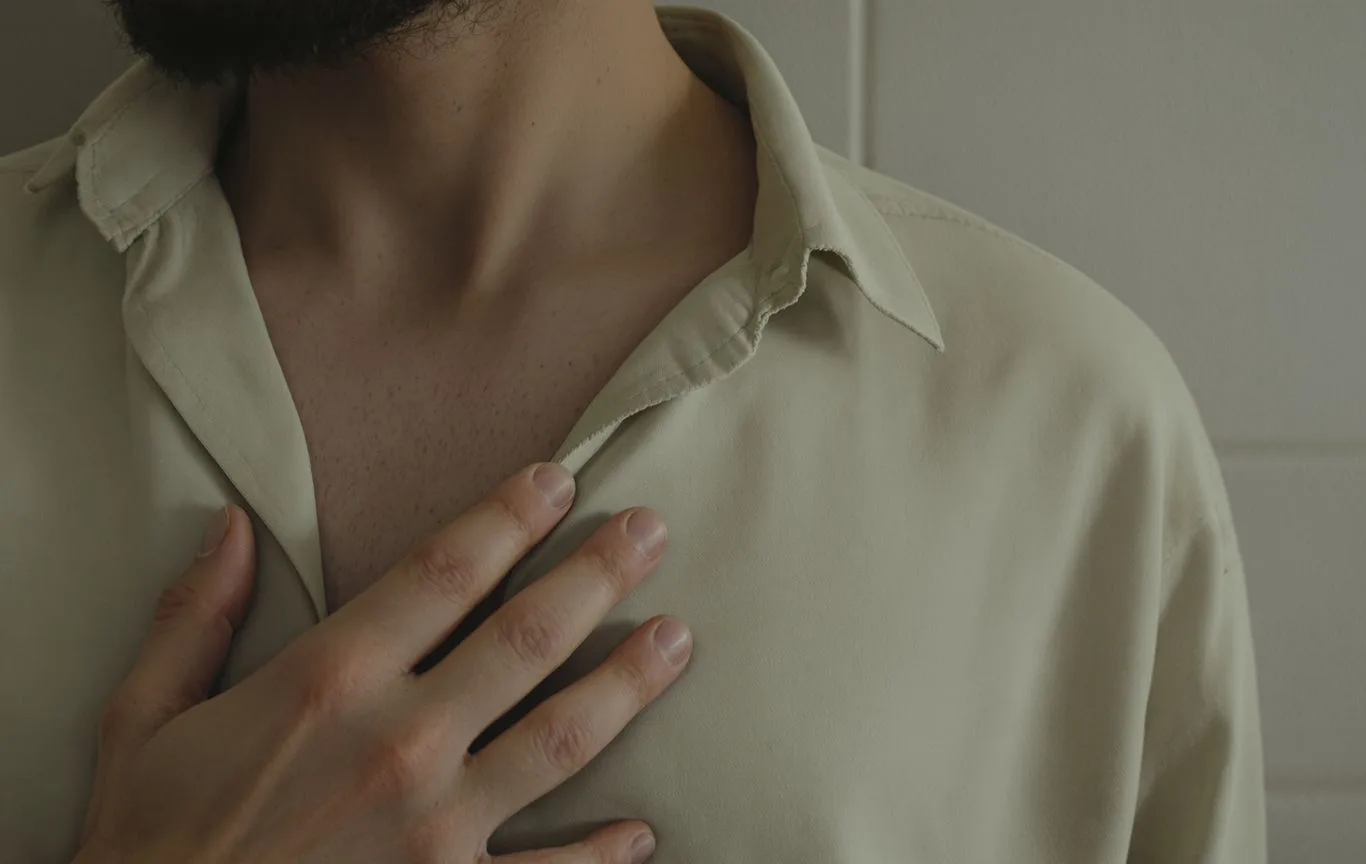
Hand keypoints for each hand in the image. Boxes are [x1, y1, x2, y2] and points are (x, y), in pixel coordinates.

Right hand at [74, 463, 688, 863]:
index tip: (558, 479)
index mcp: (327, 684)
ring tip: (677, 638)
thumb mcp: (143, 720)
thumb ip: (193, 618)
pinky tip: (638, 831)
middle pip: (527, 636)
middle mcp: (397, 745)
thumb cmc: (149, 841)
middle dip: (599, 574)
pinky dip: (599, 856)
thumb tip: (231, 524)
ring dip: (628, 683)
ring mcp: (434, 831)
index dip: (509, 516)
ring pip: (562, 738)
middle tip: (651, 530)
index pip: (444, 573)